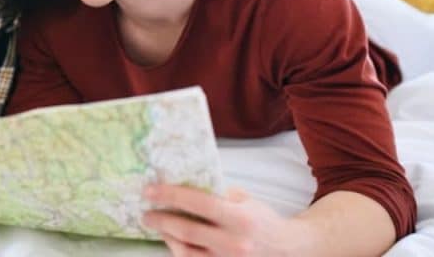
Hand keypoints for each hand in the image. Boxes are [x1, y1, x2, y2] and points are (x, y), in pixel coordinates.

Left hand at [143, 185, 296, 256]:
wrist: (287, 250)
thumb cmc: (262, 221)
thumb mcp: (246, 200)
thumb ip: (219, 195)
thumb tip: (184, 183)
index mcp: (240, 218)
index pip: (199, 204)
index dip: (171, 196)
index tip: (150, 191)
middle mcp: (234, 243)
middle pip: (187, 230)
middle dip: (161, 220)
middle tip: (146, 212)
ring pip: (186, 251)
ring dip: (166, 237)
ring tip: (156, 225)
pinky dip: (179, 251)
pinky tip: (172, 240)